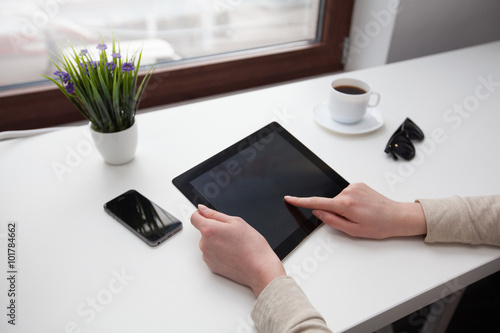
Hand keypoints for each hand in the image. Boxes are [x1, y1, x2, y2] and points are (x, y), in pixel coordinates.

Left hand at [191, 204, 285, 296]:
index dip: (201, 214)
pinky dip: (219, 252)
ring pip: (208, 243)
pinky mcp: (211, 266)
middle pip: (203, 231)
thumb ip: (215, 214)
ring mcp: (207, 257)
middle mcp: (204, 244)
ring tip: (234, 245)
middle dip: (214, 229)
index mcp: (209, 230)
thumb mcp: (236, 222)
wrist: (259, 268)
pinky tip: (232, 253)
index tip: (208, 215)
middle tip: (231, 233)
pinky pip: (211, 254)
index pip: (194, 218)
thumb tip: (202, 209)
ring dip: (216, 241)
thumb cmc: (252, 245)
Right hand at [285, 183, 426, 238]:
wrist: (397, 216)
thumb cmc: (379, 225)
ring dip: (344, 208)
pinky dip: (350, 202)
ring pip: (338, 199)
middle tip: (353, 222)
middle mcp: (348, 192)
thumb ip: (331, 221)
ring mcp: (354, 186)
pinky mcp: (359, 184)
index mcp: (345, 205)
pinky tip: (363, 208)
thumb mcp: (353, 230)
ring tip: (361, 215)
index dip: (301, 201)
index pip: (316, 202)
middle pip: (330, 203)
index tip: (290, 198)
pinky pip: (347, 194)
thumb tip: (318, 212)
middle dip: (335, 212)